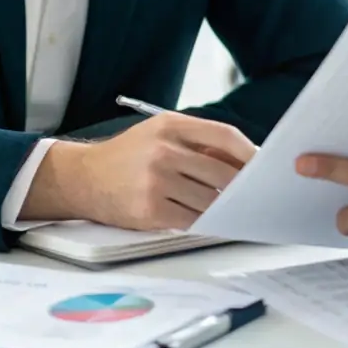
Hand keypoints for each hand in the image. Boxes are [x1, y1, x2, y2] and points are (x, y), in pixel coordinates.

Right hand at [24, 114, 255, 229]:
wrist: (85, 178)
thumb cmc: (129, 154)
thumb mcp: (159, 133)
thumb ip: (196, 141)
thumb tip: (240, 159)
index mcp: (170, 126)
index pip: (223, 135)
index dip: (247, 152)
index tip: (262, 163)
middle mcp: (164, 151)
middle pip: (220, 171)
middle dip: (239, 184)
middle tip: (252, 192)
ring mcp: (156, 181)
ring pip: (208, 199)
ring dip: (222, 206)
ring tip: (230, 207)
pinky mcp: (150, 210)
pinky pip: (190, 219)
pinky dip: (202, 221)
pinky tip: (205, 218)